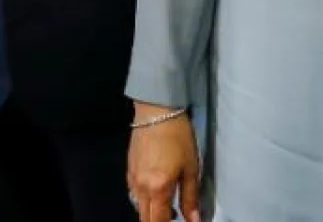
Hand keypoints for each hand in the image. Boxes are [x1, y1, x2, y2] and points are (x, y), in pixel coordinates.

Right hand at [126, 102, 200, 221]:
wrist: (156, 111)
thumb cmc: (178, 138)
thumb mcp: (191, 168)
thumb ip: (190, 197)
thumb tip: (194, 220)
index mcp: (158, 189)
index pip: (159, 221)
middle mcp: (141, 188)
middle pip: (145, 218)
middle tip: (173, 217)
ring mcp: (132, 178)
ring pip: (138, 207)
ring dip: (151, 212)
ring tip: (167, 206)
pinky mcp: (128, 169)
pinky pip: (134, 194)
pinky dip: (145, 200)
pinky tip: (155, 192)